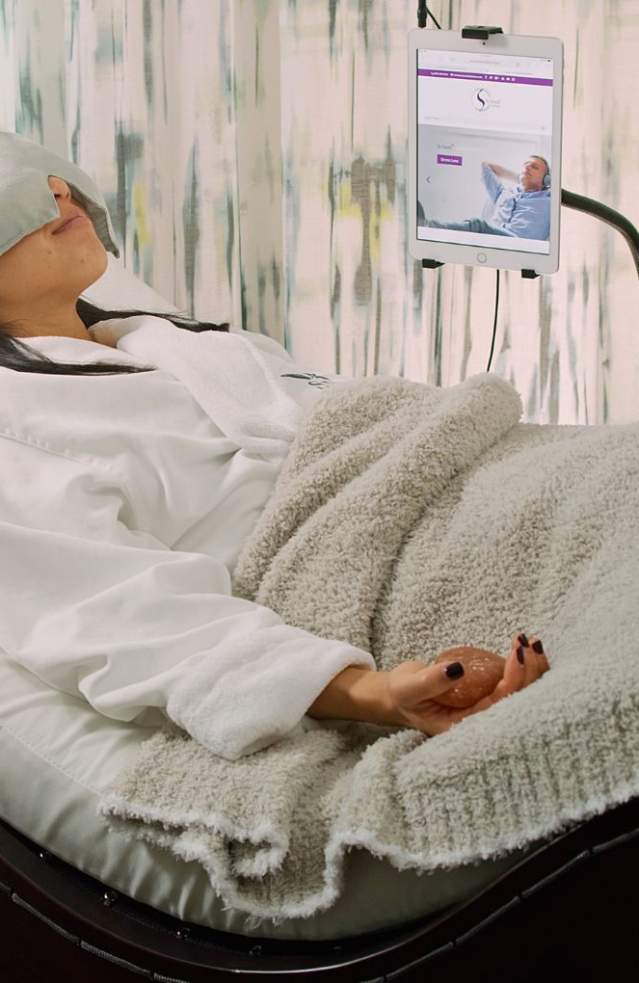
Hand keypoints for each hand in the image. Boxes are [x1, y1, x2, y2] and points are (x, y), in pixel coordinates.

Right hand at [384, 634, 549, 736]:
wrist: (401, 694)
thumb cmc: (404, 694)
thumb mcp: (409, 688)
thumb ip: (430, 682)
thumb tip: (457, 669)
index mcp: (465, 727)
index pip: (499, 705)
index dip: (514, 680)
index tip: (517, 653)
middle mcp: (481, 721)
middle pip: (518, 701)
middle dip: (529, 672)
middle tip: (527, 643)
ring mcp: (486, 707)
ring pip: (521, 693)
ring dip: (532, 668)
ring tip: (531, 641)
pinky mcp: (488, 694)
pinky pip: (513, 683)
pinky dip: (524, 665)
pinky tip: (527, 646)